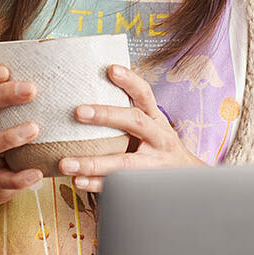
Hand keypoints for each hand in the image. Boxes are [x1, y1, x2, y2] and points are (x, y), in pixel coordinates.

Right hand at [0, 64, 43, 221]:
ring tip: (34, 129)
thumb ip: (28, 84)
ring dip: (8, 136)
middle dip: (4, 95)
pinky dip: (19, 177)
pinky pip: (3, 179)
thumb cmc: (13, 130)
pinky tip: (37, 173)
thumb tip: (59, 50)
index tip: (5, 70)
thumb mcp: (14, 107)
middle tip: (32, 90)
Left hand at [58, 64, 205, 191]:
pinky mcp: (146, 185)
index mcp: (156, 120)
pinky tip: (79, 181)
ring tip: (66, 163)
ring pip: (125, 163)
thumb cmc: (160, 147)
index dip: (130, 80)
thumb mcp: (153, 126)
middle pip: (135, 122)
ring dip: (93, 163)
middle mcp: (159, 138)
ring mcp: (154, 164)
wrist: (187, 179)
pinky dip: (98, 185)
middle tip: (78, 111)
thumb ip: (129, 113)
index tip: (111, 68)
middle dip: (106, 116)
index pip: (145, 95)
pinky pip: (121, 185)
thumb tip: (95, 87)